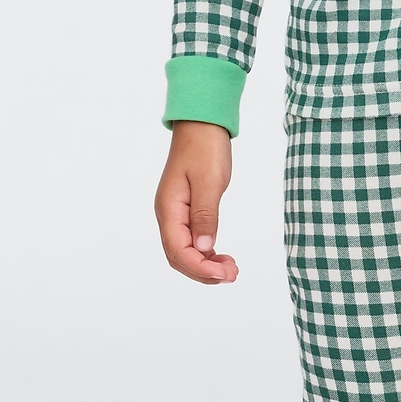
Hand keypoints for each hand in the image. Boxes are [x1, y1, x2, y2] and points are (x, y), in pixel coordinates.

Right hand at [155, 121, 239, 283]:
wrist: (201, 125)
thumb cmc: (205, 148)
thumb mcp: (209, 181)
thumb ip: (205, 216)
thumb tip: (204, 247)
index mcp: (169, 209)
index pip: (178, 251)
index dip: (200, 268)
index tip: (225, 275)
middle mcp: (168, 214)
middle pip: (178, 257)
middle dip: (203, 272)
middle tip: (232, 276)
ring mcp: (175, 213)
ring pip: (184, 251)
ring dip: (205, 265)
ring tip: (230, 270)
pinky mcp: (186, 210)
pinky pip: (191, 240)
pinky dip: (205, 252)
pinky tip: (221, 256)